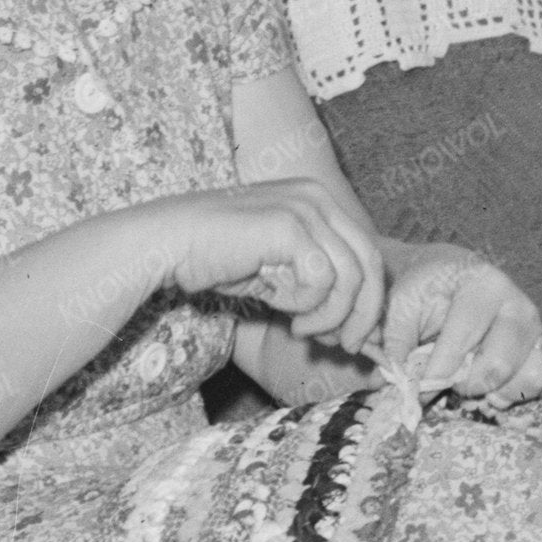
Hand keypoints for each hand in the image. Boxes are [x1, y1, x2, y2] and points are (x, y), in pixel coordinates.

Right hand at [154, 177, 389, 354]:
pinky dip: (306, 304)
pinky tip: (281, 308)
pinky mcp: (289, 225)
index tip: (354, 336)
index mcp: (320, 201)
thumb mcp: (282, 276)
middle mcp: (319, 197)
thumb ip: (321, 292)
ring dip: (329, 316)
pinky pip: (321, 279)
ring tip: (301, 329)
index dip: (369, 301)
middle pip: (371, 265)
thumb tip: (362, 333)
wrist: (171, 243)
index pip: (368, 254)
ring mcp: (305, 208)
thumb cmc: (220, 259)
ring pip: (350, 277)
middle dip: (363, 315)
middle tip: (343, 345)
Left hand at [372, 244, 541, 412]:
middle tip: (450, 384)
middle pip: (500, 365)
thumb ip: (398, 339)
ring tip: (477, 389)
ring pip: (535, 375)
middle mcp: (518, 304)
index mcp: (482, 285)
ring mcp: (538, 327)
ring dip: (502, 393)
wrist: (444, 278)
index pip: (465, 338)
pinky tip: (510, 392)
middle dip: (468, 385)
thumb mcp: (401, 303)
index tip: (421, 386)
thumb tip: (405, 382)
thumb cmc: (423, 291)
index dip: (440, 370)